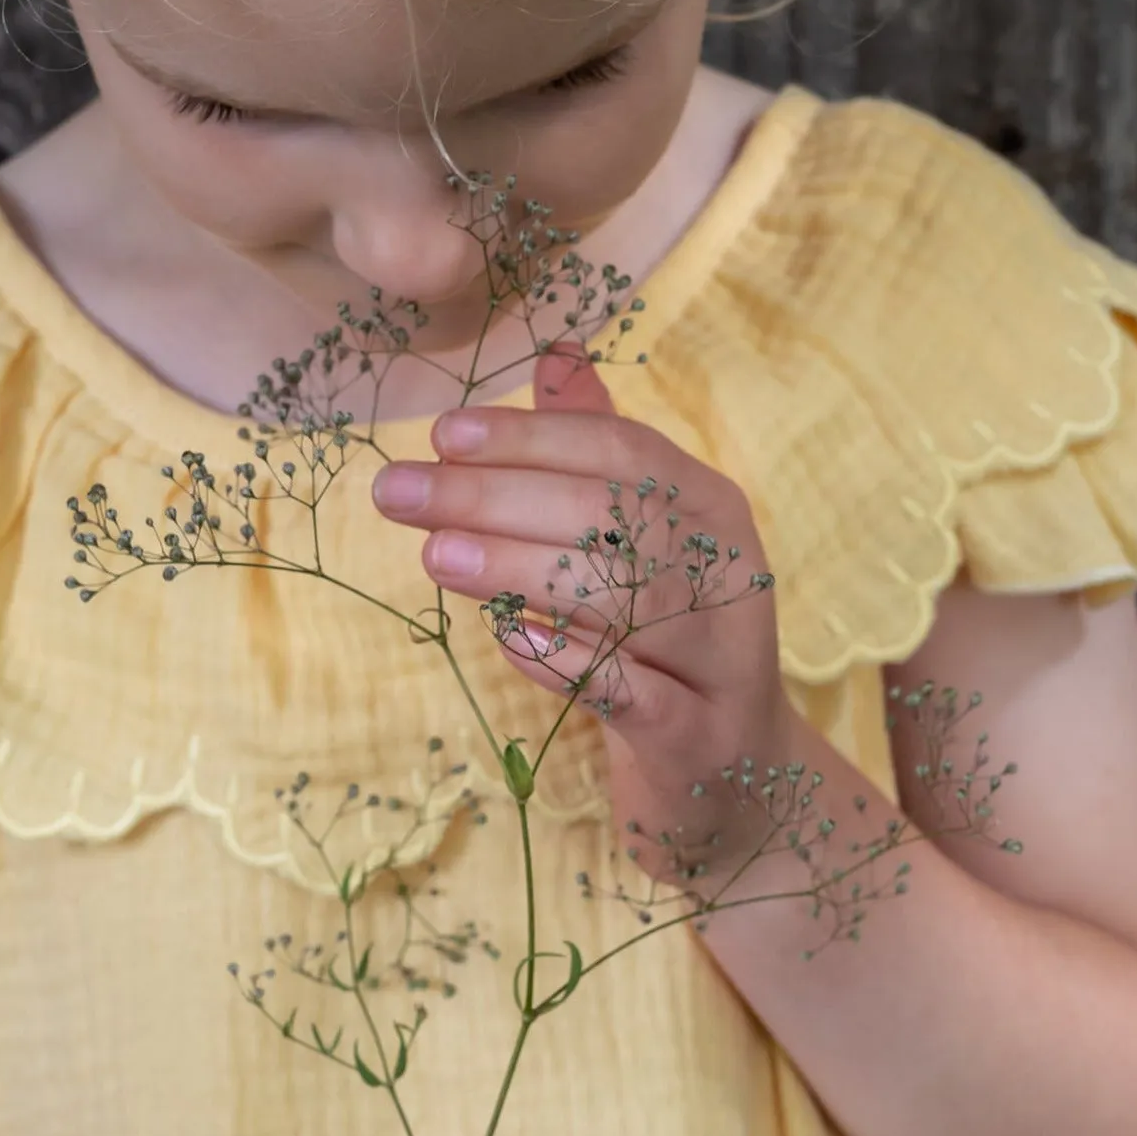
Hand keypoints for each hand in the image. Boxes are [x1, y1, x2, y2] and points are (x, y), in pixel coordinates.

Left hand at [370, 345, 805, 867]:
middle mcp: (727, 571)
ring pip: (625, 598)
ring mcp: (720, 656)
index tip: (443, 435)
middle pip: (613, 517)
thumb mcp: (643, 545)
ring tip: (437, 557)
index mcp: (710, 509)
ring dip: (524, 571)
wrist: (735, 780)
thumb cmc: (667, 649)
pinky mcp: (697, 733)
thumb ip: (601, 453)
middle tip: (401, 494)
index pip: (620, 451)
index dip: (531, 437)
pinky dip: (567, 661)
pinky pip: (629, 690)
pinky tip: (506, 638)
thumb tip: (558, 355)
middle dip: (497, 498)